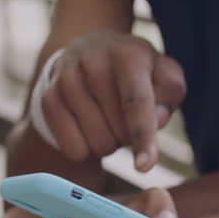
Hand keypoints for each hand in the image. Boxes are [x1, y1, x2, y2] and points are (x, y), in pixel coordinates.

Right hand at [42, 32, 185, 171]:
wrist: (90, 50)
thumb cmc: (137, 71)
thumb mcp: (163, 72)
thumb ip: (170, 93)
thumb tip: (156, 121)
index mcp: (127, 55)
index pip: (136, 103)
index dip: (142, 136)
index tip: (144, 167)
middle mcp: (93, 63)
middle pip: (119, 132)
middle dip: (131, 135)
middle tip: (126, 115)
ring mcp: (66, 80)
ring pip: (97, 144)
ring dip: (110, 141)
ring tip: (108, 117)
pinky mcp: (48, 99)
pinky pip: (73, 149)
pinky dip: (87, 148)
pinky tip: (89, 125)